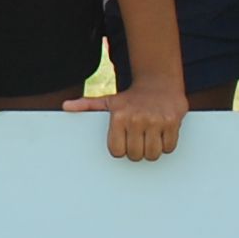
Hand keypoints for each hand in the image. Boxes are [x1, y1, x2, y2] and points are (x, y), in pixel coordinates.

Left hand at [66, 79, 188, 161]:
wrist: (158, 82)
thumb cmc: (131, 98)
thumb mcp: (108, 100)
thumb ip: (86, 105)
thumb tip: (66, 106)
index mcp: (119, 116)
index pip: (117, 152)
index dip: (121, 150)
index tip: (124, 141)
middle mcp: (137, 119)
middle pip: (135, 155)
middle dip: (137, 151)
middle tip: (138, 139)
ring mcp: (156, 121)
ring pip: (153, 154)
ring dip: (152, 150)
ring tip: (149, 137)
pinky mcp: (172, 122)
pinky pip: (169, 148)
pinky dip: (166, 145)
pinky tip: (161, 133)